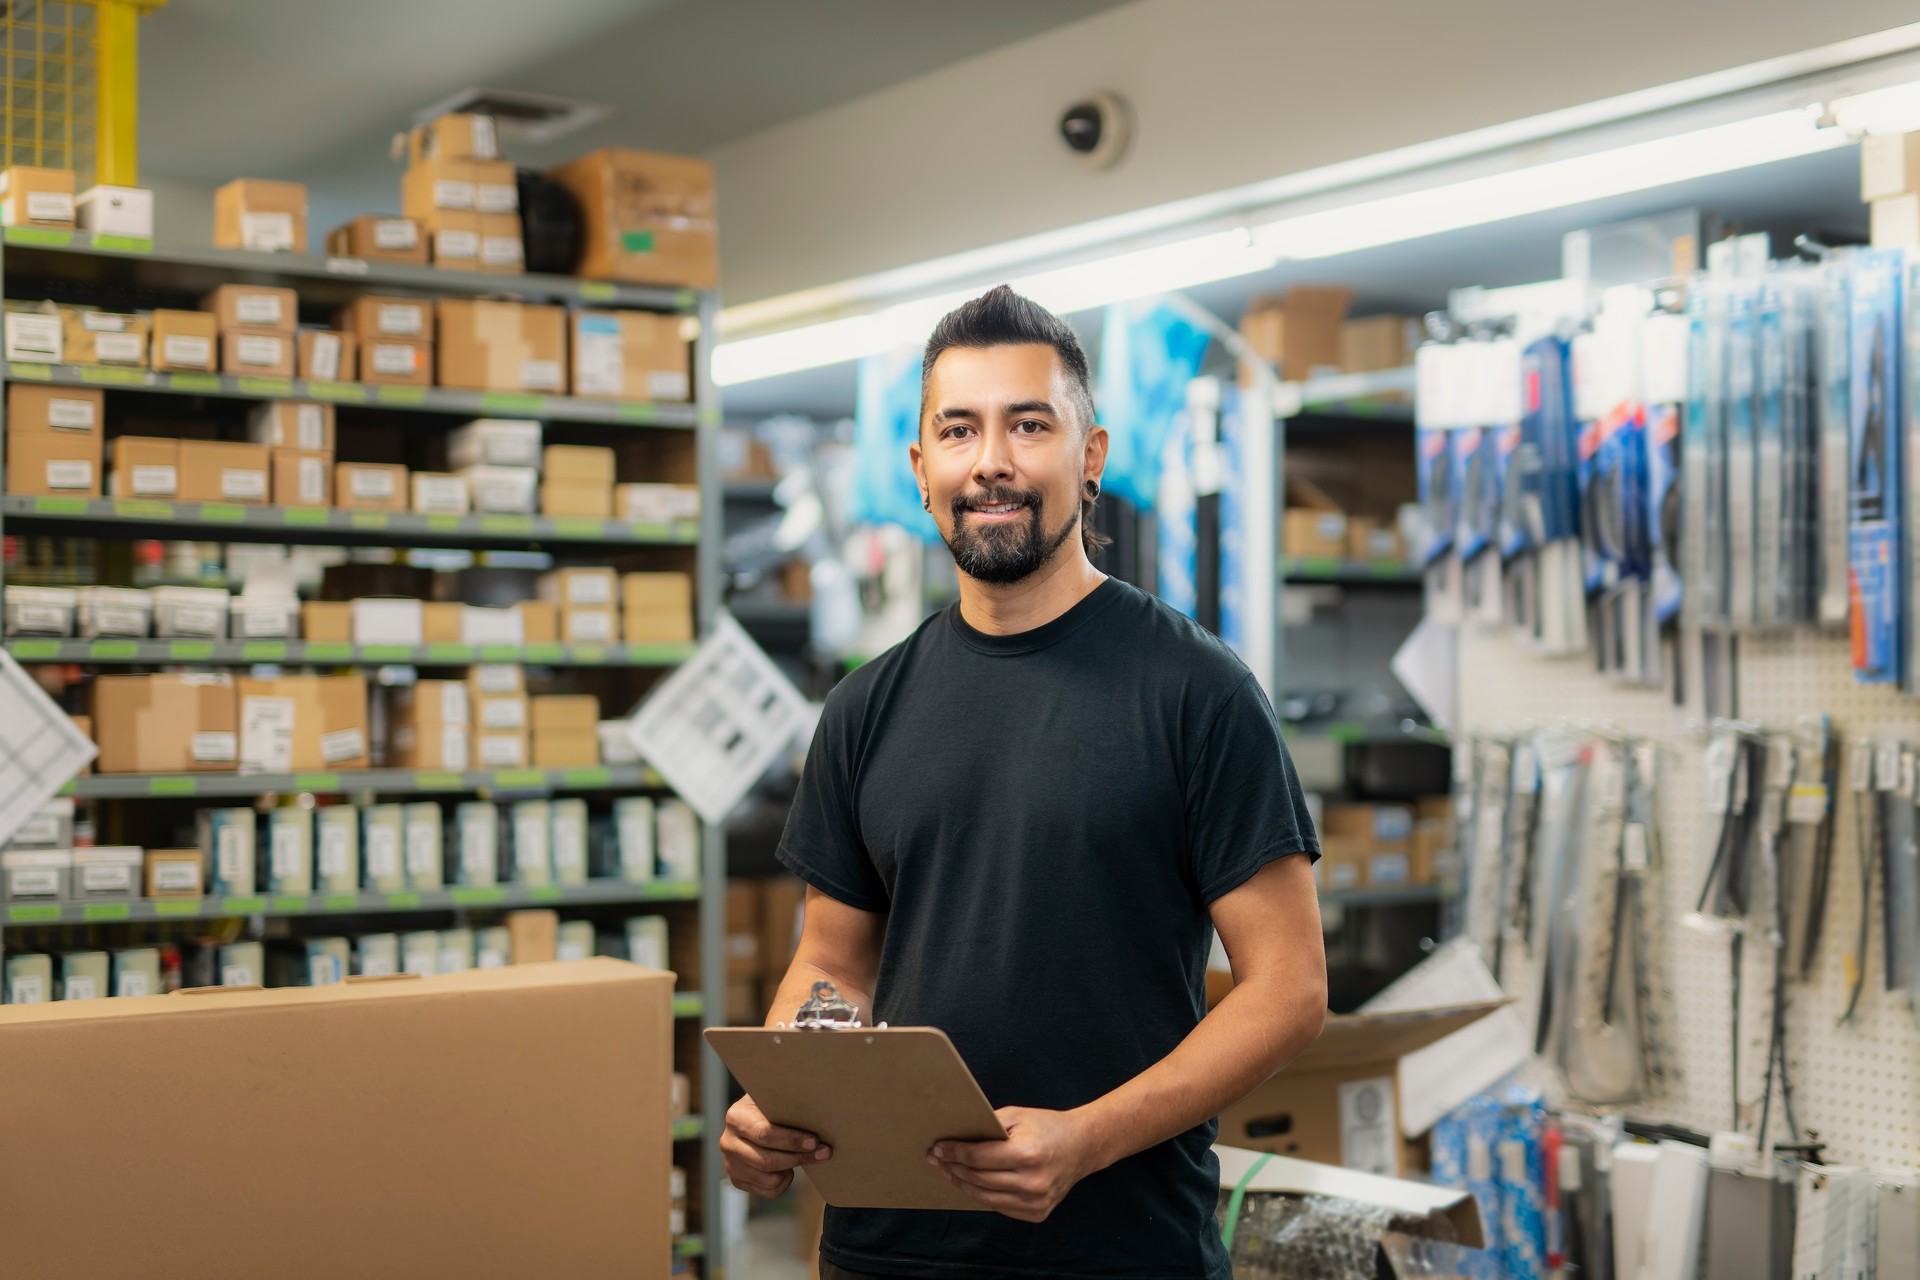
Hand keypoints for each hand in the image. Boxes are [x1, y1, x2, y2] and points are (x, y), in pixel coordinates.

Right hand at [721, 1093, 831, 1197]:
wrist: (753, 1120)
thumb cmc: (770, 1107)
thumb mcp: (774, 1099)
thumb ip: (787, 1103)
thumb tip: (816, 1108)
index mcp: (736, 1117)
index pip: (764, 1134)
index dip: (791, 1140)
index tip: (815, 1141)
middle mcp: (728, 1142)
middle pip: (767, 1161)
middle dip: (799, 1157)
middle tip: (824, 1152)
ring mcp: (731, 1164)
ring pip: (769, 1179)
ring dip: (792, 1170)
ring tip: (803, 1156)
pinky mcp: (738, 1180)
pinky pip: (769, 1191)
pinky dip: (784, 1182)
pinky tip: (788, 1168)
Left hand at [928, 1106, 1099, 1222]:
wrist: (1083, 1147)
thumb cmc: (1047, 1126)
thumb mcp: (1018, 1116)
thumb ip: (988, 1125)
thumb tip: (955, 1135)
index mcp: (1028, 1155)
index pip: (978, 1158)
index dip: (954, 1153)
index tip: (937, 1147)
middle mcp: (1032, 1183)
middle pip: (978, 1179)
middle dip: (953, 1168)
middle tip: (936, 1158)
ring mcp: (1036, 1203)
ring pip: (985, 1198)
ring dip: (962, 1184)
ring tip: (948, 1172)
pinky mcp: (1037, 1214)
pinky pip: (1000, 1207)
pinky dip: (983, 1195)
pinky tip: (970, 1183)